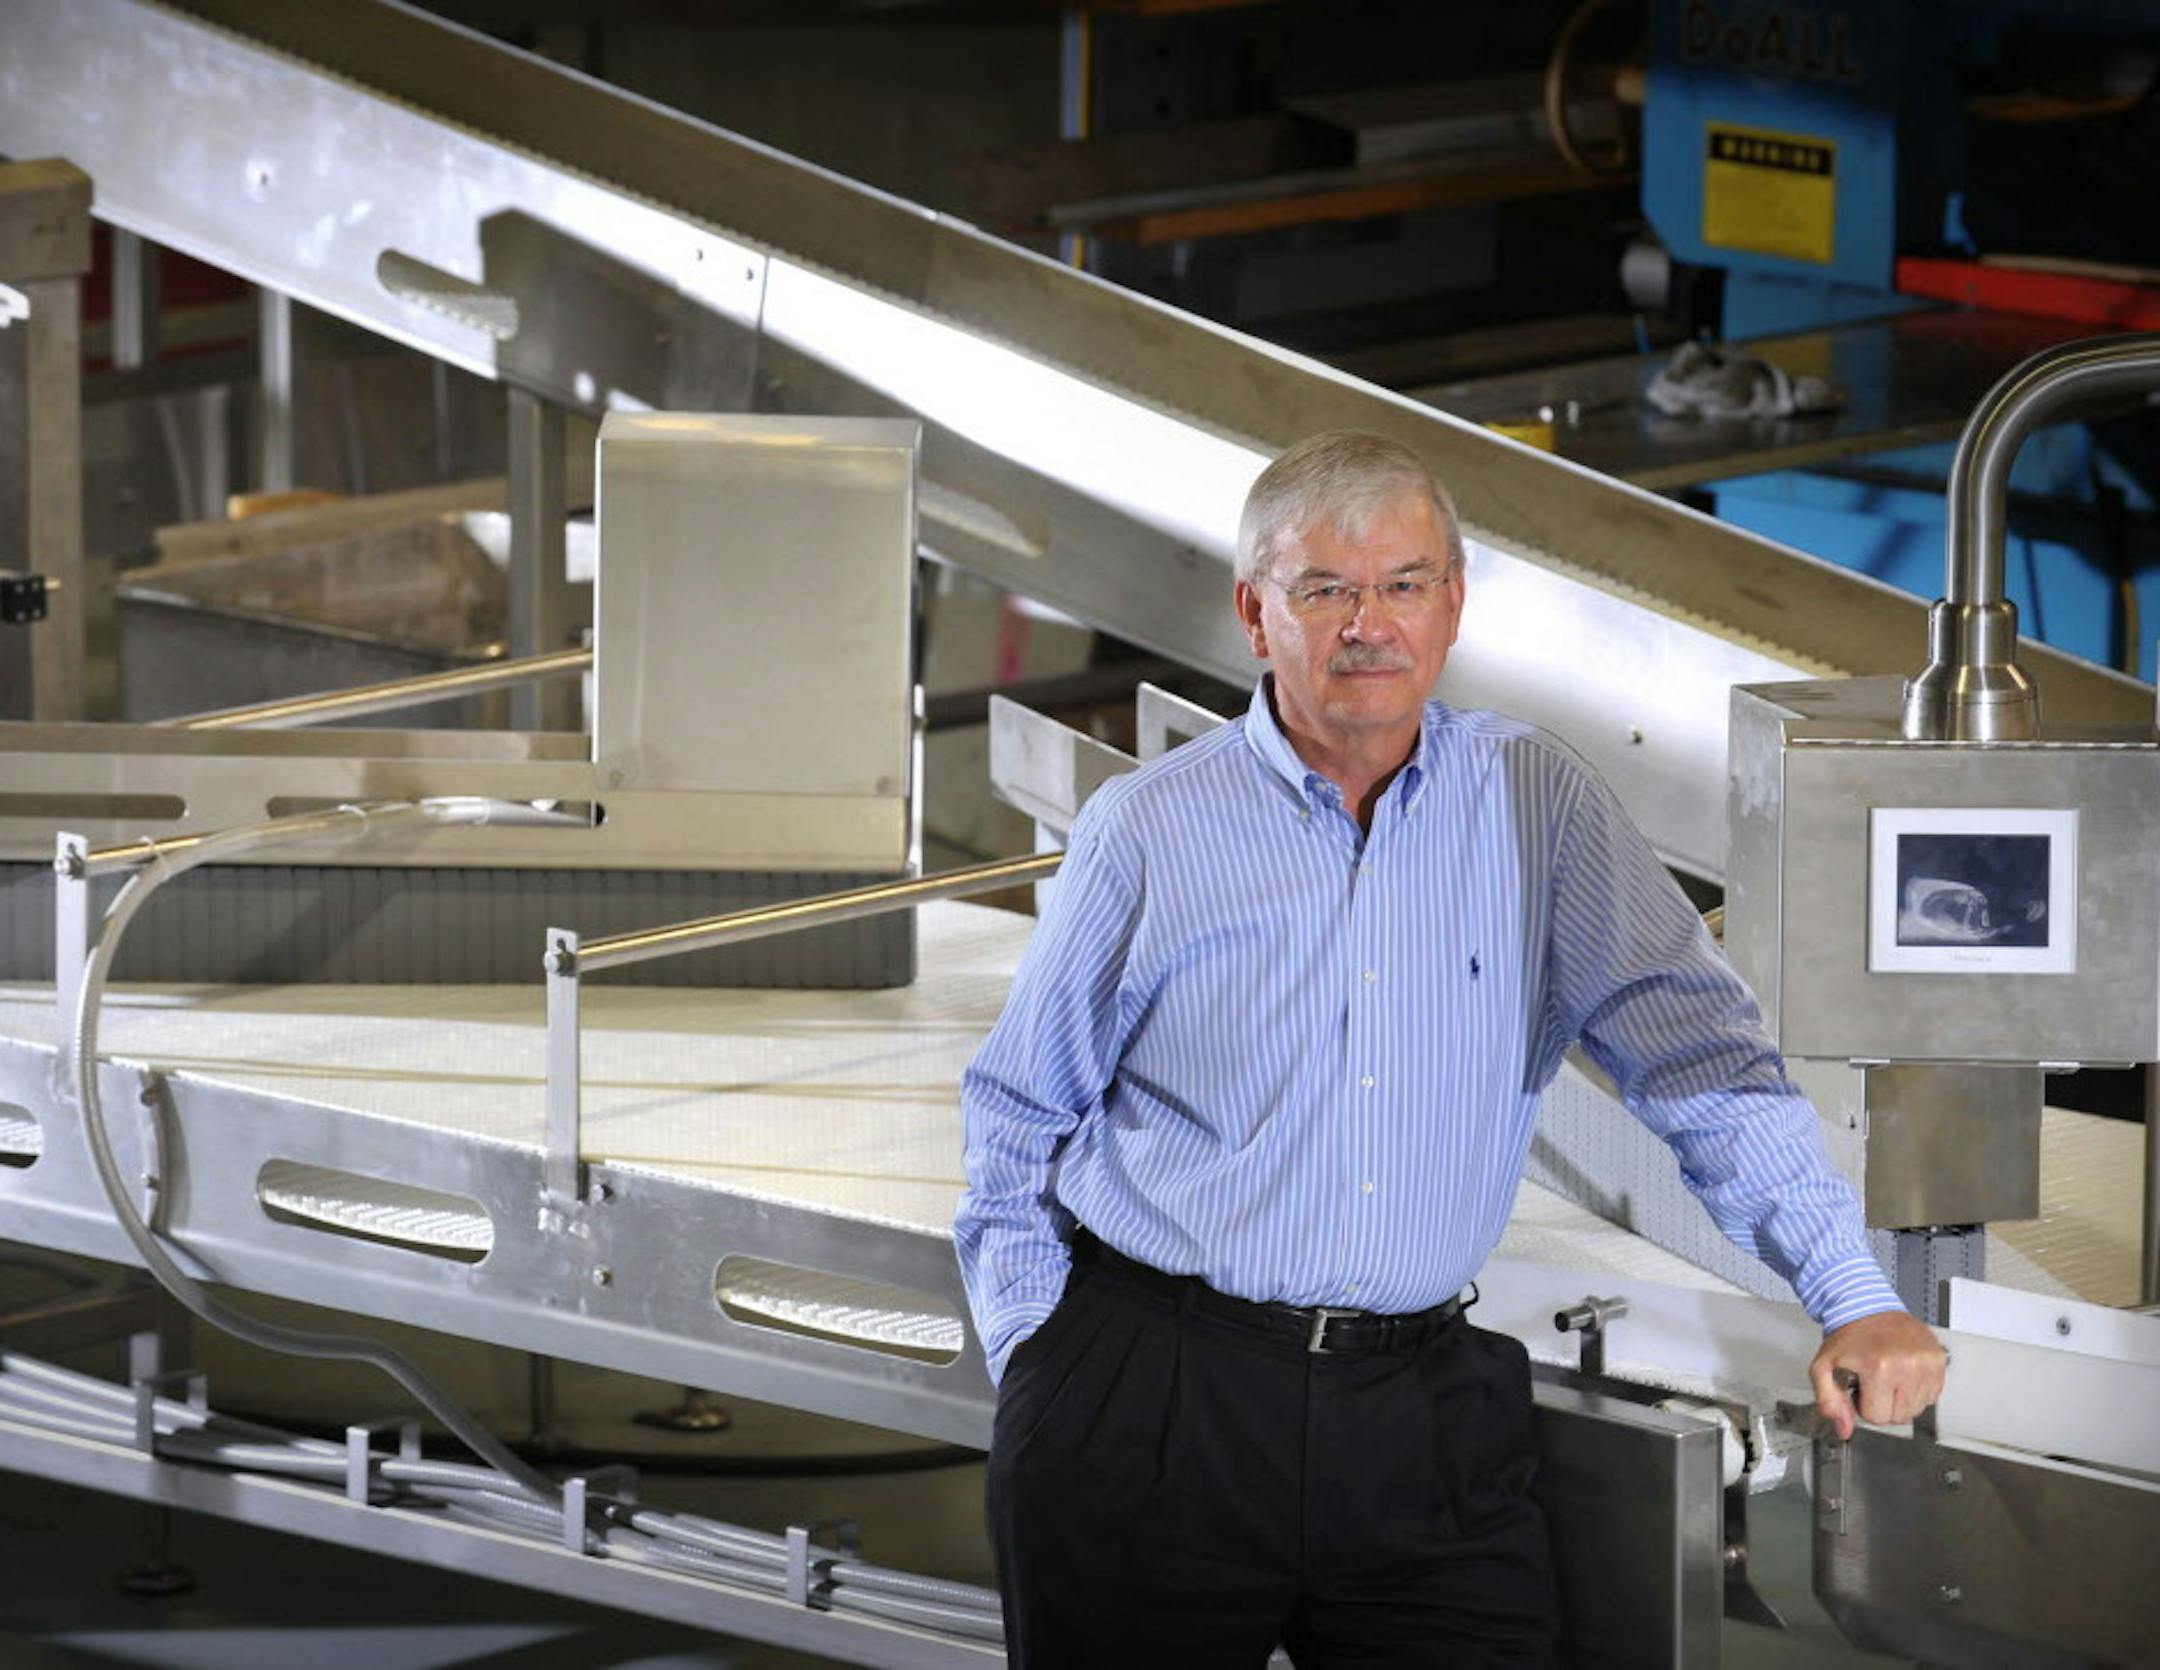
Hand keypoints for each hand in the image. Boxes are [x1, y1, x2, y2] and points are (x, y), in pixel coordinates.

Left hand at [1809, 1311, 1948, 1439]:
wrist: (1867, 1308)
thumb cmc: (1849, 1338)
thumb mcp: (1824, 1367)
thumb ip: (1829, 1401)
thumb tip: (1844, 1429)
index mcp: (1878, 1367)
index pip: (1877, 1417)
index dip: (1864, 1405)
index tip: (1860, 1387)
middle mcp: (1907, 1365)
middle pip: (1899, 1417)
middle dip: (1883, 1404)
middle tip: (1873, 1380)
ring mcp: (1926, 1363)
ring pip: (1917, 1409)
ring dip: (1901, 1399)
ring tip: (1888, 1374)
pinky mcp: (1939, 1360)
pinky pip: (1931, 1396)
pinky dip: (1916, 1390)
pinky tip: (1903, 1372)